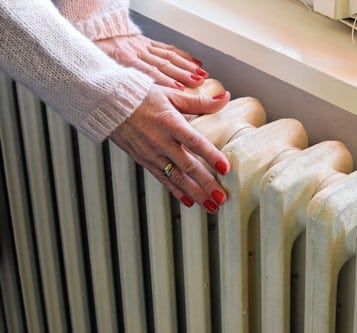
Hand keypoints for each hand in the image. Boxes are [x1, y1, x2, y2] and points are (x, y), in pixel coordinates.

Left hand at [96, 35, 208, 88]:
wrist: (90, 34)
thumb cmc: (96, 61)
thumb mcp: (102, 77)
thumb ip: (117, 90)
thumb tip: (126, 113)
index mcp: (123, 63)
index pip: (148, 73)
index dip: (165, 81)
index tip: (180, 90)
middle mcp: (135, 54)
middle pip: (162, 65)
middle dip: (182, 75)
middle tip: (198, 84)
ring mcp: (143, 47)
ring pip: (168, 57)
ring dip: (187, 66)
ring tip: (202, 76)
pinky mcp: (147, 42)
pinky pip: (167, 48)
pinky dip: (183, 55)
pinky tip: (195, 62)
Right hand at [111, 85, 230, 212]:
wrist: (108, 103)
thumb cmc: (141, 96)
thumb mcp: (172, 94)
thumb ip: (200, 101)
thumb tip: (224, 97)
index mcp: (170, 122)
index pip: (195, 141)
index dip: (211, 155)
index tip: (225, 168)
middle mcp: (160, 141)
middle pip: (187, 166)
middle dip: (206, 184)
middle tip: (221, 198)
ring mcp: (151, 153)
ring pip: (176, 178)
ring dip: (195, 193)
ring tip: (210, 206)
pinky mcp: (143, 160)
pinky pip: (162, 179)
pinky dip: (176, 192)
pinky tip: (189, 201)